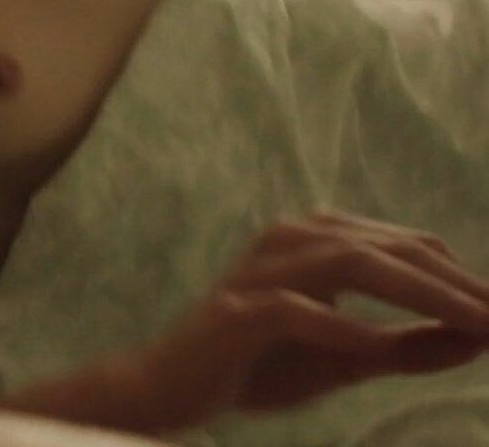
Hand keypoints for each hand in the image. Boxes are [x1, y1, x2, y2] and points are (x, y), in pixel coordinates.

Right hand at [119, 211, 488, 432]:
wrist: (171, 388)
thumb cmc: (258, 366)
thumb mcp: (349, 358)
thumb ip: (410, 347)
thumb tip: (483, 339)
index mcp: (317, 241)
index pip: (410, 248)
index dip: (466, 281)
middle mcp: (289, 241)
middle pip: (390, 248)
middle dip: (458, 286)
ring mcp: (259, 272)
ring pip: (350, 260)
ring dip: (420, 294)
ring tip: (473, 324)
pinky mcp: (233, 309)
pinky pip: (295, 309)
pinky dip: (342, 326)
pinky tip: (378, 346)